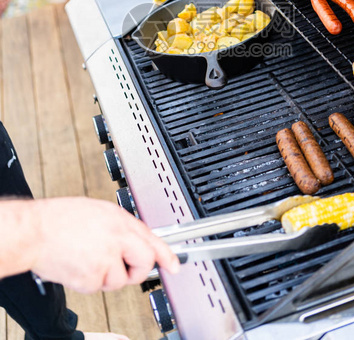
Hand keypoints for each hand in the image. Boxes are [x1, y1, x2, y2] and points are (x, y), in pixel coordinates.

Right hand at [30, 197, 179, 292]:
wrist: (35, 231)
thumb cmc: (61, 219)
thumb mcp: (98, 211)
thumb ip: (119, 225)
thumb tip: (133, 238)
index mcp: (119, 219)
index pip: (152, 238)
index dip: (166, 254)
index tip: (174, 265)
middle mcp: (117, 237)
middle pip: (145, 261)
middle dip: (137, 269)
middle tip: (124, 267)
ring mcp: (106, 258)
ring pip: (120, 279)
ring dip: (107, 275)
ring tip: (89, 258)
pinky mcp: (93, 277)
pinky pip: (100, 286)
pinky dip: (90, 281)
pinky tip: (79, 265)